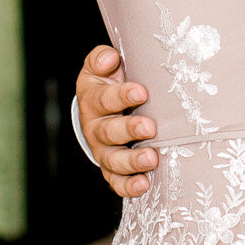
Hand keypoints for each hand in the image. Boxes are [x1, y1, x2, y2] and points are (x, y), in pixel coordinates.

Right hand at [77, 44, 158, 197]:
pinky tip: (144, 185)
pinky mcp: (112, 169)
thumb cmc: (108, 83)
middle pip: (109, 132)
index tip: (141, 92)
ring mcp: (103, 151)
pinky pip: (117, 182)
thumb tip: (109, 58)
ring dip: (132, 161)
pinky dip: (128, 186)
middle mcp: (95, 128)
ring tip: (151, 158)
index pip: (104, 98)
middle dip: (129, 129)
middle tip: (150, 127)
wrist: (101, 109)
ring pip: (113, 160)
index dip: (121, 96)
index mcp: (92, 100)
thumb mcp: (100, 67)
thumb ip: (101, 59)